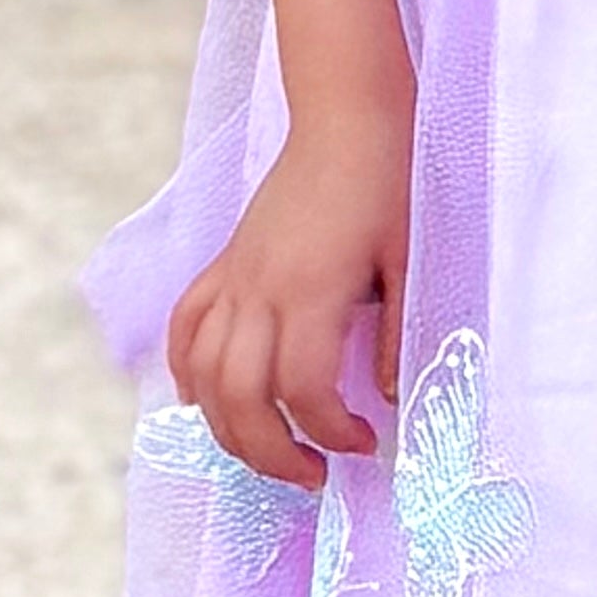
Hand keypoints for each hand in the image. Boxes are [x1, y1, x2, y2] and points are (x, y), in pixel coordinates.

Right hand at [167, 103, 413, 487]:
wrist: (347, 120)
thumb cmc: (389, 185)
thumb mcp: (411, 261)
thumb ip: (398, 335)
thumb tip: (384, 399)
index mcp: (311, 291)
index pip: (303, 390)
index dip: (330, 433)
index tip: (363, 443)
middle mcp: (261, 290)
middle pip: (241, 396)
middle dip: (271, 452)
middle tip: (311, 475)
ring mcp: (235, 277)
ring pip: (203, 372)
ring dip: (227, 426)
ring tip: (266, 451)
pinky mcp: (225, 263)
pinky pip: (186, 326)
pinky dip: (186, 371)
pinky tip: (205, 401)